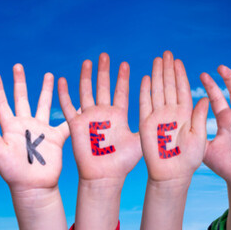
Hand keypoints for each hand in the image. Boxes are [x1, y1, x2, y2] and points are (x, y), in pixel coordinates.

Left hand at [0, 64, 67, 229]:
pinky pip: (66, 122)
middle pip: (22, 98)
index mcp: (10, 127)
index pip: (2, 103)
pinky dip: (72, 112)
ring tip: (49, 75)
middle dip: (20, 82)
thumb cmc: (13, 172)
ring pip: (43, 104)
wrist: (34, 186)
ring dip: (45, 90)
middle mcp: (25, 125)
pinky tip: (78, 102)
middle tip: (18, 66)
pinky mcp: (56, 138)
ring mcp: (41, 130)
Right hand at [58, 53, 141, 229]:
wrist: (105, 177)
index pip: (120, 91)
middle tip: (104, 55)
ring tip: (87, 61)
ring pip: (86, 92)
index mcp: (118, 115)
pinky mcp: (76, 125)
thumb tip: (168, 118)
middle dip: (104, 71)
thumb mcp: (141, 139)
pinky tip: (62, 80)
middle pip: (102, 87)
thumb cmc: (123, 162)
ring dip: (86, 77)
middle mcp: (103, 113)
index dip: (122, 77)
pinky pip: (68, 107)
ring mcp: (89, 117)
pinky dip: (64, 94)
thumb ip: (153, 123)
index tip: (124, 63)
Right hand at [138, 51, 209, 181]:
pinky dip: (145, 91)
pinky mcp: (145, 124)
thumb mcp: (200, 137)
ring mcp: (158, 117)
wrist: (172, 175)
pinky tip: (146, 77)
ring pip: (157, 91)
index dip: (180, 74)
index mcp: (185, 114)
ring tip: (157, 60)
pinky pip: (144, 104)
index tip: (178, 61)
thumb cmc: (188, 159)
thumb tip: (207, 98)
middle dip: (168, 69)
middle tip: (167, 53)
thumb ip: (200, 118)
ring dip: (157, 75)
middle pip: (169, 86)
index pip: (182, 89)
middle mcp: (171, 112)